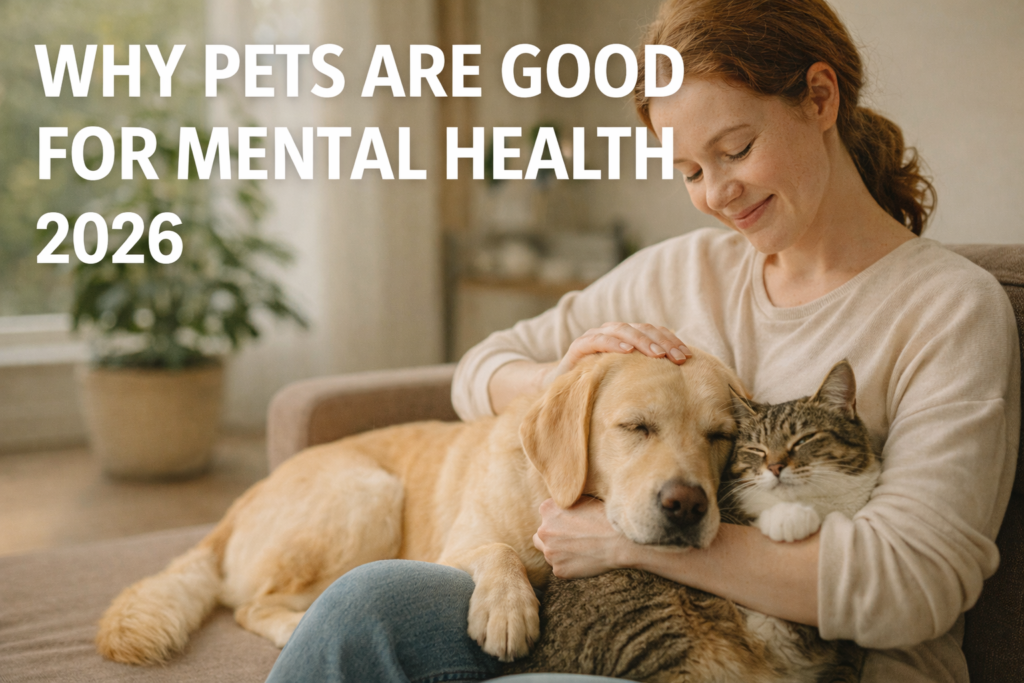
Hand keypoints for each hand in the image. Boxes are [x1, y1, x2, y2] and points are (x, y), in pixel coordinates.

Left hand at [532, 497, 630, 577]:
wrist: (619, 543)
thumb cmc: (605, 518)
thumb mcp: (582, 499)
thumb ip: (566, 502)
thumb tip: (562, 504)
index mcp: (547, 510)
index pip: (545, 515)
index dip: (559, 518)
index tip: (572, 522)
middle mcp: (543, 531)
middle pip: (541, 535)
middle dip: (553, 536)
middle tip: (573, 538)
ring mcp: (550, 552)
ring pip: (548, 553)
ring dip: (559, 551)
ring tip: (580, 549)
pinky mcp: (558, 570)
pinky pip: (559, 567)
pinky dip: (569, 565)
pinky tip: (584, 560)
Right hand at [545, 323, 690, 385]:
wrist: (560, 389)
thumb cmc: (599, 385)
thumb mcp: (627, 379)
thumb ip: (646, 374)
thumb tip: (682, 385)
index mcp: (627, 337)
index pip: (654, 332)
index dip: (672, 341)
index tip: (688, 357)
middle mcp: (613, 332)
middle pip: (643, 329)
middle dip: (663, 342)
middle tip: (679, 358)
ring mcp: (595, 337)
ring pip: (622, 330)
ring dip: (642, 340)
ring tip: (658, 354)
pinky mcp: (578, 347)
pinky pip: (597, 340)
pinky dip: (613, 343)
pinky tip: (627, 351)